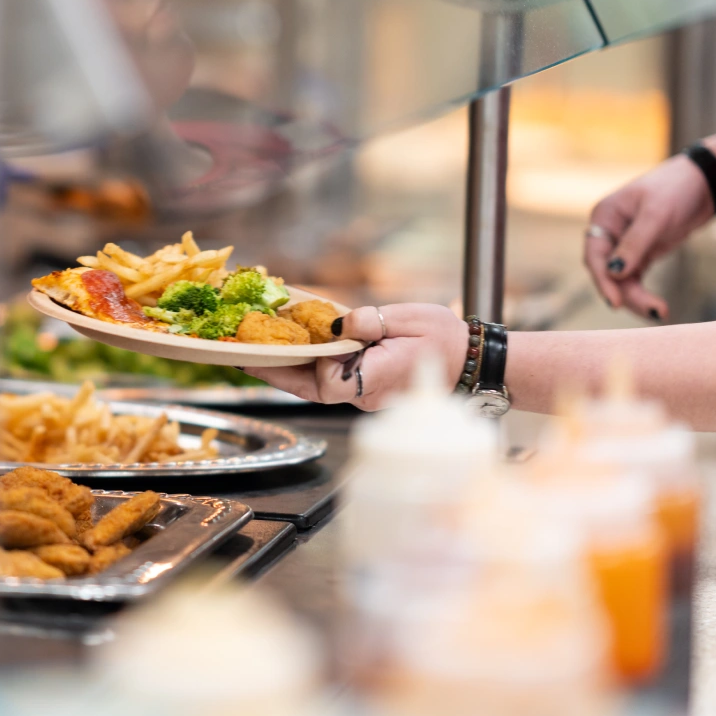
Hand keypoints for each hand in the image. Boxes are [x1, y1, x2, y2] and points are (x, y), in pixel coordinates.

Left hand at [246, 304, 466, 410]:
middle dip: (277, 372)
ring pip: (319, 387)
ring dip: (291, 370)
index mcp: (376, 379)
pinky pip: (333, 382)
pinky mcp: (368, 391)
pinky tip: (296, 350)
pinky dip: (312, 367)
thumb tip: (333, 325)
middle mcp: (366, 395)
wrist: (472, 361)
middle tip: (243, 356)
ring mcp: (367, 397)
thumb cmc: (444, 339)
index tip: (304, 338)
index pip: (328, 382)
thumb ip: (367, 321)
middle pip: (311, 389)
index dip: (312, 362)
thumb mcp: (405, 318)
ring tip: (259, 351)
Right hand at [585, 154, 711, 320]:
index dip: (603, 280)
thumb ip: (635, 243)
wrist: (704, 183)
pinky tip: (657, 307)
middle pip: (608, 272)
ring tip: (659, 312)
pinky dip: (644, 294)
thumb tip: (614, 273)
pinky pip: (635, 280)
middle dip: (625, 293)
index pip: (595, 255)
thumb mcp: (656, 215)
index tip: (615, 302)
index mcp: (604, 217)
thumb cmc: (676, 188)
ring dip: (637, 297)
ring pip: (622, 280)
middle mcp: (610, 233)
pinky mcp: (641, 254)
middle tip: (650, 310)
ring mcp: (624, 245)